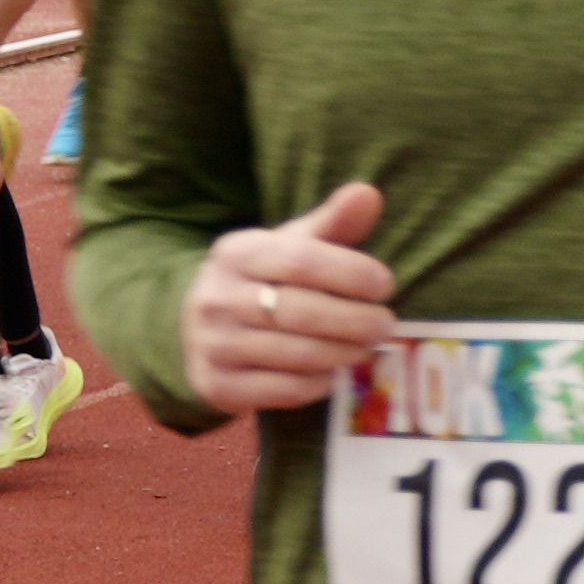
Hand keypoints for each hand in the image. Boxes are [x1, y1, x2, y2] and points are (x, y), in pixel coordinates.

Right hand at [185, 180, 395, 412]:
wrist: (197, 330)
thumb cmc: (263, 281)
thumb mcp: (290, 246)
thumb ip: (332, 223)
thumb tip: (369, 193)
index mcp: (236, 253)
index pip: (300, 260)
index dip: (349, 272)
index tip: (385, 284)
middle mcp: (217, 298)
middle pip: (300, 311)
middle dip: (354, 320)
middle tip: (386, 324)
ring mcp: (213, 345)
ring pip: (295, 354)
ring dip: (343, 352)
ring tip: (368, 347)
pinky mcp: (219, 386)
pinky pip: (283, 390)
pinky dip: (318, 383)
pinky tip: (335, 372)